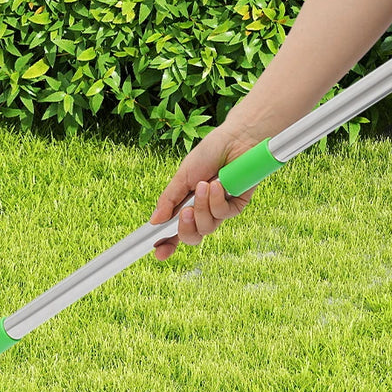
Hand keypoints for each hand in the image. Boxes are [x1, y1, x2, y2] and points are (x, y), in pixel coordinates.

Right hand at [148, 118, 258, 259]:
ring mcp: (220, 209)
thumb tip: (154, 222)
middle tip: (184, 213)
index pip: (175, 231)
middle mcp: (203, 211)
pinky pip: (223, 215)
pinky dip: (217, 200)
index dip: (166, 244)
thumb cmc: (209, 153)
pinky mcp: (237, 206)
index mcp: (187, 204)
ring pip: (207, 228)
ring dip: (202, 208)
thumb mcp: (182, 177)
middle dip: (185, 228)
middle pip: (192, 237)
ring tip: (204, 186)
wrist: (235, 140)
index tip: (158, 252)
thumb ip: (169, 200)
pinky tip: (218, 184)